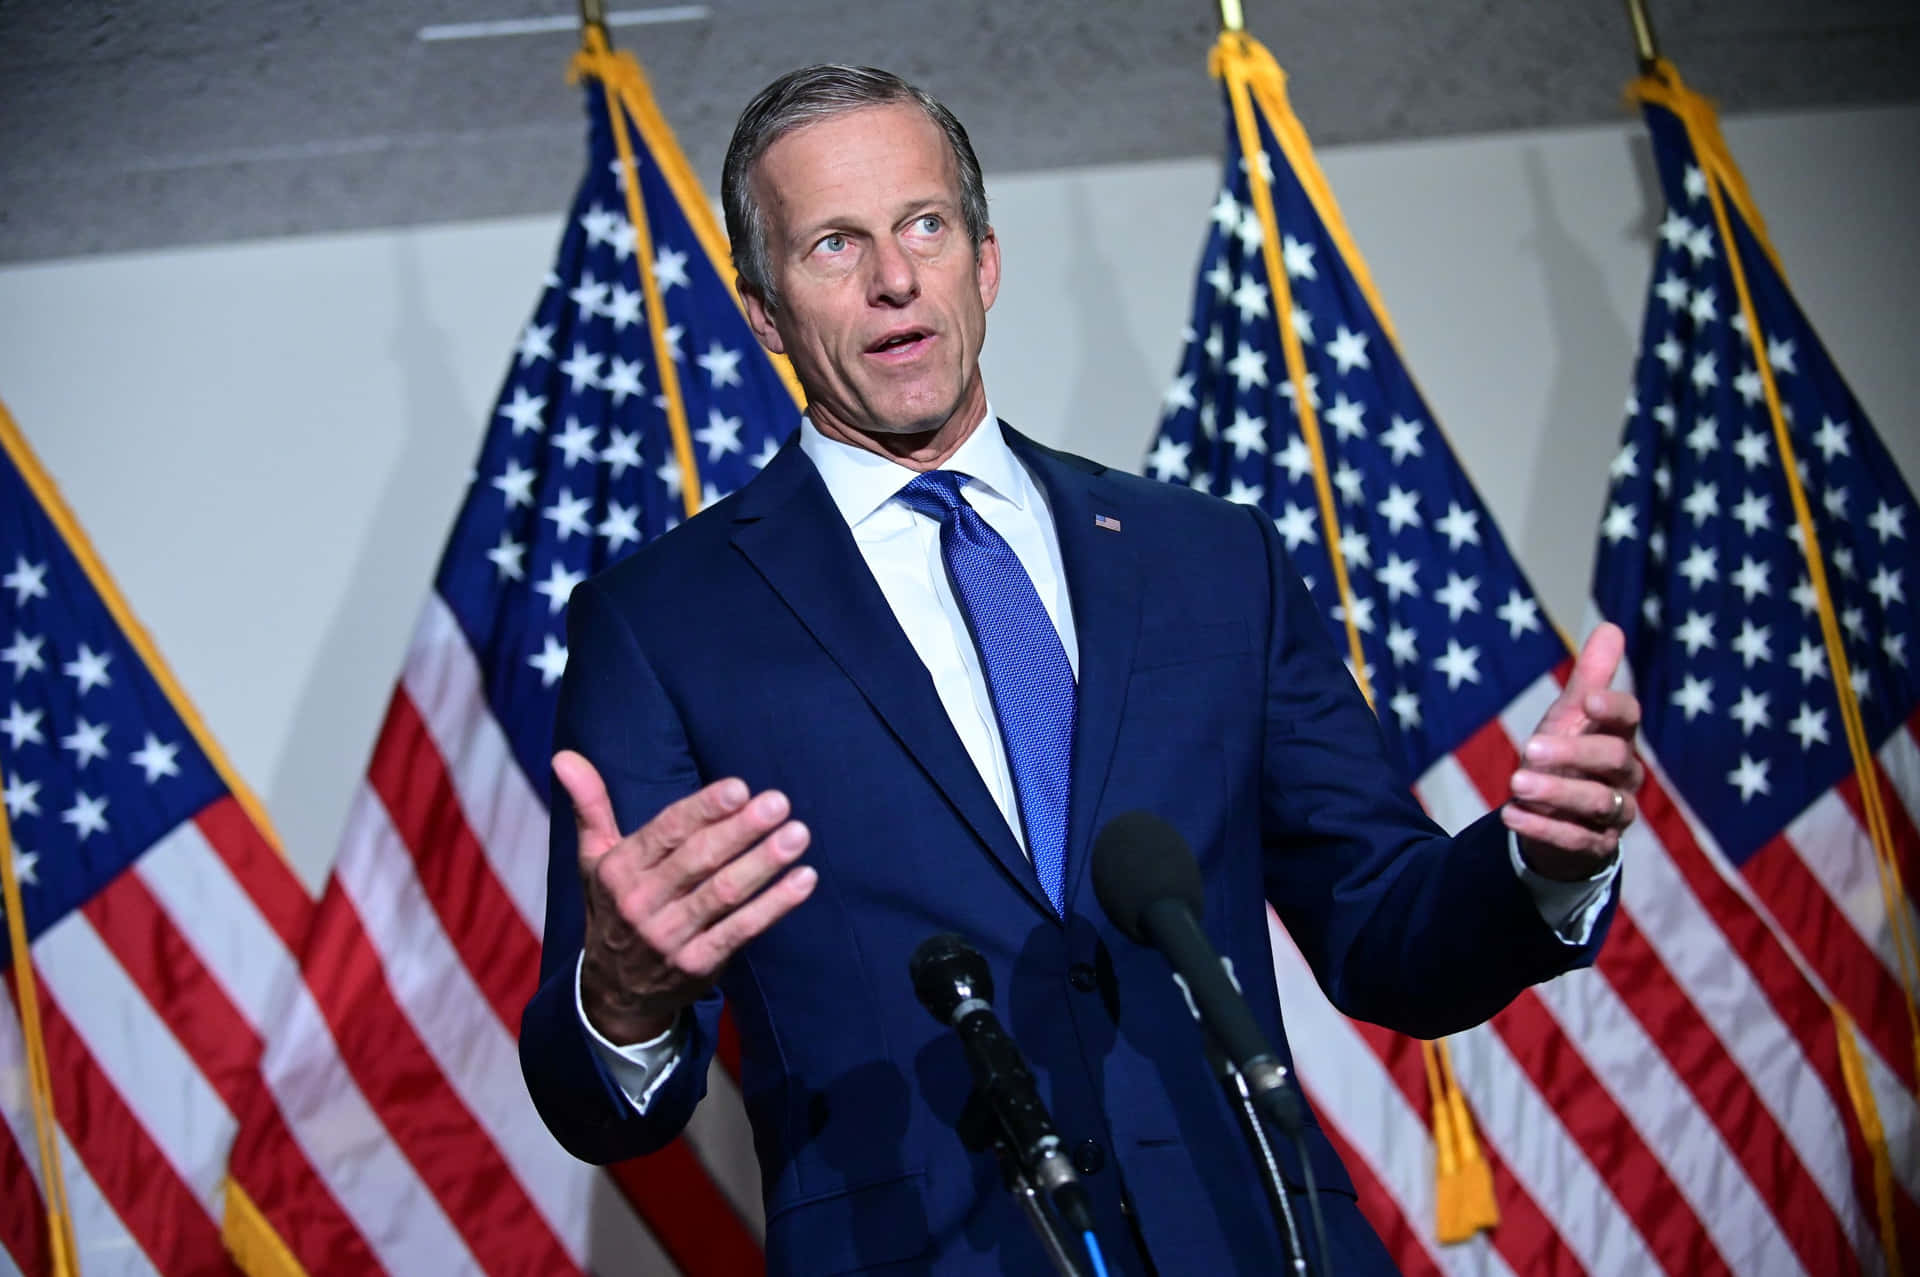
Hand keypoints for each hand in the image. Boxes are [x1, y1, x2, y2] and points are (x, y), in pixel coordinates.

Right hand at [554, 750, 816, 1044]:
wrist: (614, 990)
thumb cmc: (613, 907)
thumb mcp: (594, 859)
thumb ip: (590, 806)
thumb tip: (565, 756)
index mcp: (618, 870)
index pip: (666, 832)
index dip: (704, 809)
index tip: (739, 787)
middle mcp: (640, 903)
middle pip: (698, 860)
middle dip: (741, 829)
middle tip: (779, 802)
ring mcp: (669, 936)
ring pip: (722, 894)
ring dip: (764, 863)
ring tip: (798, 835)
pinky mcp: (697, 964)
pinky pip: (740, 931)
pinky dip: (774, 906)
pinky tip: (803, 880)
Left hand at [1502, 622, 1644, 881]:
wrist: (1557, 816)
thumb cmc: (1566, 756)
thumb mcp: (1571, 717)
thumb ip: (1590, 679)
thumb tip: (1611, 628)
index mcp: (1619, 738)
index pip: (1630, 719)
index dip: (1616, 709)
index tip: (1592, 700)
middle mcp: (1624, 776)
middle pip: (1614, 759)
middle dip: (1574, 753)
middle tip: (1529, 748)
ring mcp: (1614, 814)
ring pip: (1598, 802)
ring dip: (1556, 792)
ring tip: (1516, 784)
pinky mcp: (1595, 847)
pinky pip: (1575, 840)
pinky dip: (1542, 827)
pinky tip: (1510, 816)